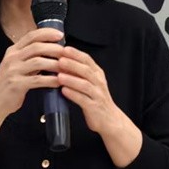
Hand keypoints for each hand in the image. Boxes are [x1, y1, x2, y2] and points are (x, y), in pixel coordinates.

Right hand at [0, 27, 64, 118]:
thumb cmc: (9, 84)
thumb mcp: (17, 66)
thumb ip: (30, 57)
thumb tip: (51, 50)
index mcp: (13, 51)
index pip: (31, 36)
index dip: (47, 33)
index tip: (60, 35)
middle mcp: (12, 58)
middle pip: (36, 47)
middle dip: (54, 48)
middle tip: (67, 52)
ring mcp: (13, 71)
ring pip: (38, 62)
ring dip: (55, 64)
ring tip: (66, 67)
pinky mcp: (16, 84)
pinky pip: (37, 80)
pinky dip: (50, 80)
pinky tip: (59, 82)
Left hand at [56, 46, 141, 165]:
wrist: (109, 119)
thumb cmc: (95, 99)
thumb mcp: (90, 82)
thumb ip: (78, 72)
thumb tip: (60, 61)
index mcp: (97, 74)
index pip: (87, 60)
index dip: (76, 54)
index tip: (64, 49)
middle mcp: (98, 82)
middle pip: (86, 70)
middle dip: (73, 64)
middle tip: (60, 59)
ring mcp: (97, 95)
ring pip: (85, 85)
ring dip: (72, 79)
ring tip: (59, 76)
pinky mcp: (94, 107)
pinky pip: (83, 100)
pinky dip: (73, 95)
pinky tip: (64, 91)